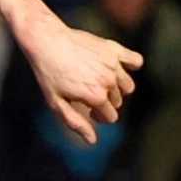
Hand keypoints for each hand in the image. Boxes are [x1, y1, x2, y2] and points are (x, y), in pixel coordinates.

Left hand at [17, 18, 143, 144]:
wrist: (45, 39)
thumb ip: (75, 122)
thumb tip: (93, 141)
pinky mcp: (113, 49)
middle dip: (105, 102)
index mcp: (96, 96)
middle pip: (118, 102)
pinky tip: (118, 66)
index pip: (111, 116)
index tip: (87, 109)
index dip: (98, 116)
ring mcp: (113, 64)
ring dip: (117, 88)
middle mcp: (109, 81)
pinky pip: (135, 61)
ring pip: (127, 86)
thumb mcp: (55, 102)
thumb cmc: (48, 73)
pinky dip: (131, 65)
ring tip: (99, 82)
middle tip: (86, 94)